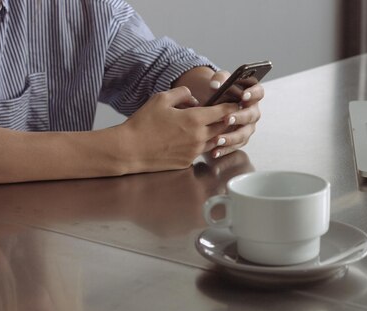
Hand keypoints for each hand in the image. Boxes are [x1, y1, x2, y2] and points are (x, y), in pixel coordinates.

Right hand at [115, 86, 237, 172]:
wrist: (129, 149)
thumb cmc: (143, 123)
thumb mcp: (161, 99)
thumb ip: (182, 93)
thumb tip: (194, 98)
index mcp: (195, 119)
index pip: (223, 112)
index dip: (232, 106)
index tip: (237, 103)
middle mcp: (199, 137)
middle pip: (223, 128)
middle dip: (226, 120)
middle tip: (228, 114)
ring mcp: (194, 152)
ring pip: (214, 141)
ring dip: (215, 133)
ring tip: (212, 126)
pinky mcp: (187, 162)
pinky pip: (200, 151)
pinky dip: (201, 144)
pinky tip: (193, 139)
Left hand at [207, 71, 264, 158]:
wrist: (213, 104)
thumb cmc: (220, 90)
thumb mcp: (220, 81)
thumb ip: (219, 79)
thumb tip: (215, 85)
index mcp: (252, 94)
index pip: (259, 92)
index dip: (253, 94)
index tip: (243, 95)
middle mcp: (253, 111)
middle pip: (251, 115)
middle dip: (240, 118)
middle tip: (227, 119)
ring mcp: (248, 126)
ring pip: (243, 134)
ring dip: (231, 138)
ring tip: (218, 140)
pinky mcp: (240, 139)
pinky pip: (235, 146)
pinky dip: (225, 150)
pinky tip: (215, 151)